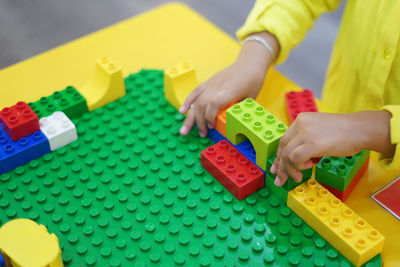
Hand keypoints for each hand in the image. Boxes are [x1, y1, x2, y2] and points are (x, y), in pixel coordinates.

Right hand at [179, 32, 279, 136]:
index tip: (211, 126)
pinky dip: (188, 103)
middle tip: (202, 134)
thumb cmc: (252, 81)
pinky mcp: (208, 82)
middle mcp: (218, 87)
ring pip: (196, 101)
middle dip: (199, 122)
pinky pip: (195, 92)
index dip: (210, 116)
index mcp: (229, 91)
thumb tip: (234, 125)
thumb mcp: (251, 99)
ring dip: (190, 117)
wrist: (249, 63)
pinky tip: (182, 112)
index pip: (214, 103)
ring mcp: (211, 84)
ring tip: (185, 131)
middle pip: (202, 104)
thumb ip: (240, 111)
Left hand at [270, 111, 393, 185]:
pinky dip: (297, 166)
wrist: (361, 129)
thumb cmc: (344, 133)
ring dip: (290, 170)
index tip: (277, 168)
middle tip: (280, 180)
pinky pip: (295, 158)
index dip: (279, 156)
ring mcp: (305, 133)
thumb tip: (295, 158)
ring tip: (298, 176)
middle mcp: (300, 124)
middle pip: (283, 148)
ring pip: (287, 155)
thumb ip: (305, 140)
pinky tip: (308, 168)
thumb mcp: (319, 131)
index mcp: (301, 119)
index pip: (284, 140)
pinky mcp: (312, 143)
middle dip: (280, 166)